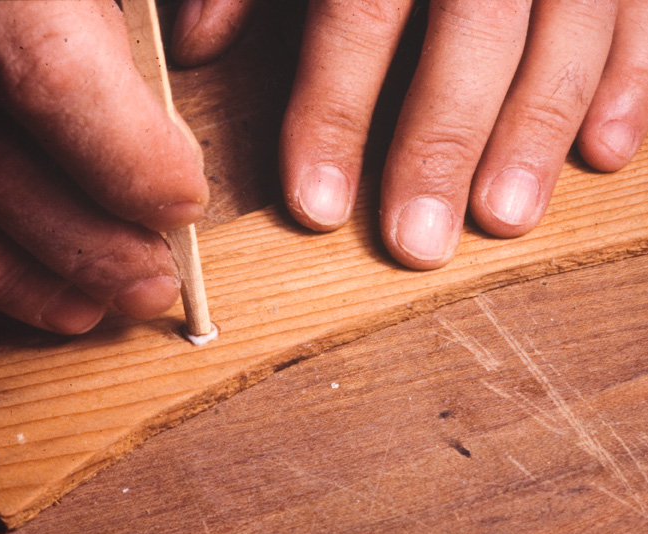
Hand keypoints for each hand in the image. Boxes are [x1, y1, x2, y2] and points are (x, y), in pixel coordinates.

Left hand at [173, 0, 647, 268]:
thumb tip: (195, 45)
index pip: (360, 15)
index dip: (335, 113)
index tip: (317, 205)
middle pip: (472, 33)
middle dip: (442, 145)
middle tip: (417, 245)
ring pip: (569, 28)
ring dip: (537, 131)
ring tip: (503, 218)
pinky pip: (642, 13)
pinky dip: (631, 82)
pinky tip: (606, 154)